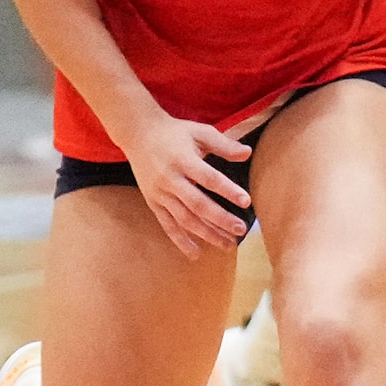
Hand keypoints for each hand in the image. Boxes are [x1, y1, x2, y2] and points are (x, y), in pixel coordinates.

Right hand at [122, 113, 253, 258]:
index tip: (246, 202)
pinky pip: (168, 225)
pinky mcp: (153, 202)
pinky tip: (196, 253)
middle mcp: (170, 179)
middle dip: (221, 219)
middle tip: (241, 229)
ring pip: (184, 219)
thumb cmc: (175, 132)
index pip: (209, 178)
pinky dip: (181, 241)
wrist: (137, 134)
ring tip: (228, 245)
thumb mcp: (200, 131)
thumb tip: (248, 153)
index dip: (227, 191)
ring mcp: (160, 193)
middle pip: (198, 204)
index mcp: (183, 160)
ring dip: (207, 234)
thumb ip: (224, 144)